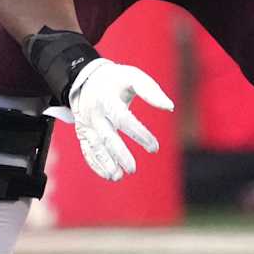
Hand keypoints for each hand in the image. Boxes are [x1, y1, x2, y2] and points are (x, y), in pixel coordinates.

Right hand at [50, 58, 173, 181]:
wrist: (85, 78)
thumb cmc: (115, 79)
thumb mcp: (132, 77)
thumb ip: (151, 91)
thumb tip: (170, 107)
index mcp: (107, 98)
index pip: (122, 118)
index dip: (138, 134)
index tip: (155, 148)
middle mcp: (94, 113)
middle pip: (106, 136)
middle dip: (119, 153)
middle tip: (132, 169)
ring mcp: (86, 124)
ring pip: (95, 146)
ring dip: (105, 162)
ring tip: (118, 177)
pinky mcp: (82, 132)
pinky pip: (87, 149)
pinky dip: (96, 163)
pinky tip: (108, 175)